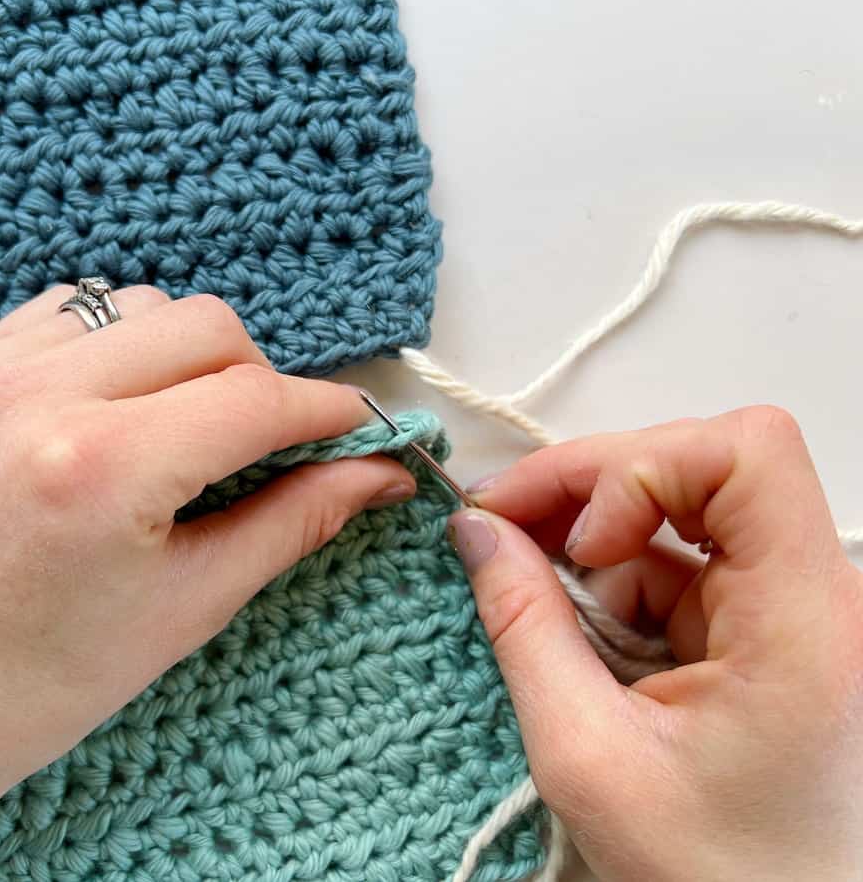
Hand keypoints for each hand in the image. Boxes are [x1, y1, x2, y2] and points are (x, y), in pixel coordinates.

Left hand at [0, 287, 414, 881]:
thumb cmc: (33, 685)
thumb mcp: (185, 608)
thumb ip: (292, 522)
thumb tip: (376, 473)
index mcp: (102, 466)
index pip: (256, 398)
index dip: (326, 411)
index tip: (359, 429)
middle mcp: (37, 396)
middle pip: (207, 326)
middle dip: (261, 379)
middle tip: (268, 445)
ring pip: (138, 305)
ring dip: (186, 356)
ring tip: (184, 429)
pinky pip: (65, 314)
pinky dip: (114, 344)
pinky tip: (117, 406)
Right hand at [448, 407, 862, 880]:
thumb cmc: (713, 874)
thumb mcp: (588, 754)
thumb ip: (524, 626)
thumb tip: (475, 531)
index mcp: (802, 624)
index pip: (745, 453)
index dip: (643, 467)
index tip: (579, 539)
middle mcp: (818, 599)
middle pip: (703, 468)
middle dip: (592, 492)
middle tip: (503, 530)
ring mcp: (795, 612)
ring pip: (681, 517)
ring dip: (596, 552)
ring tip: (548, 624)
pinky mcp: (769, 630)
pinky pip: (680, 568)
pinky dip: (616, 591)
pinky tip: (585, 647)